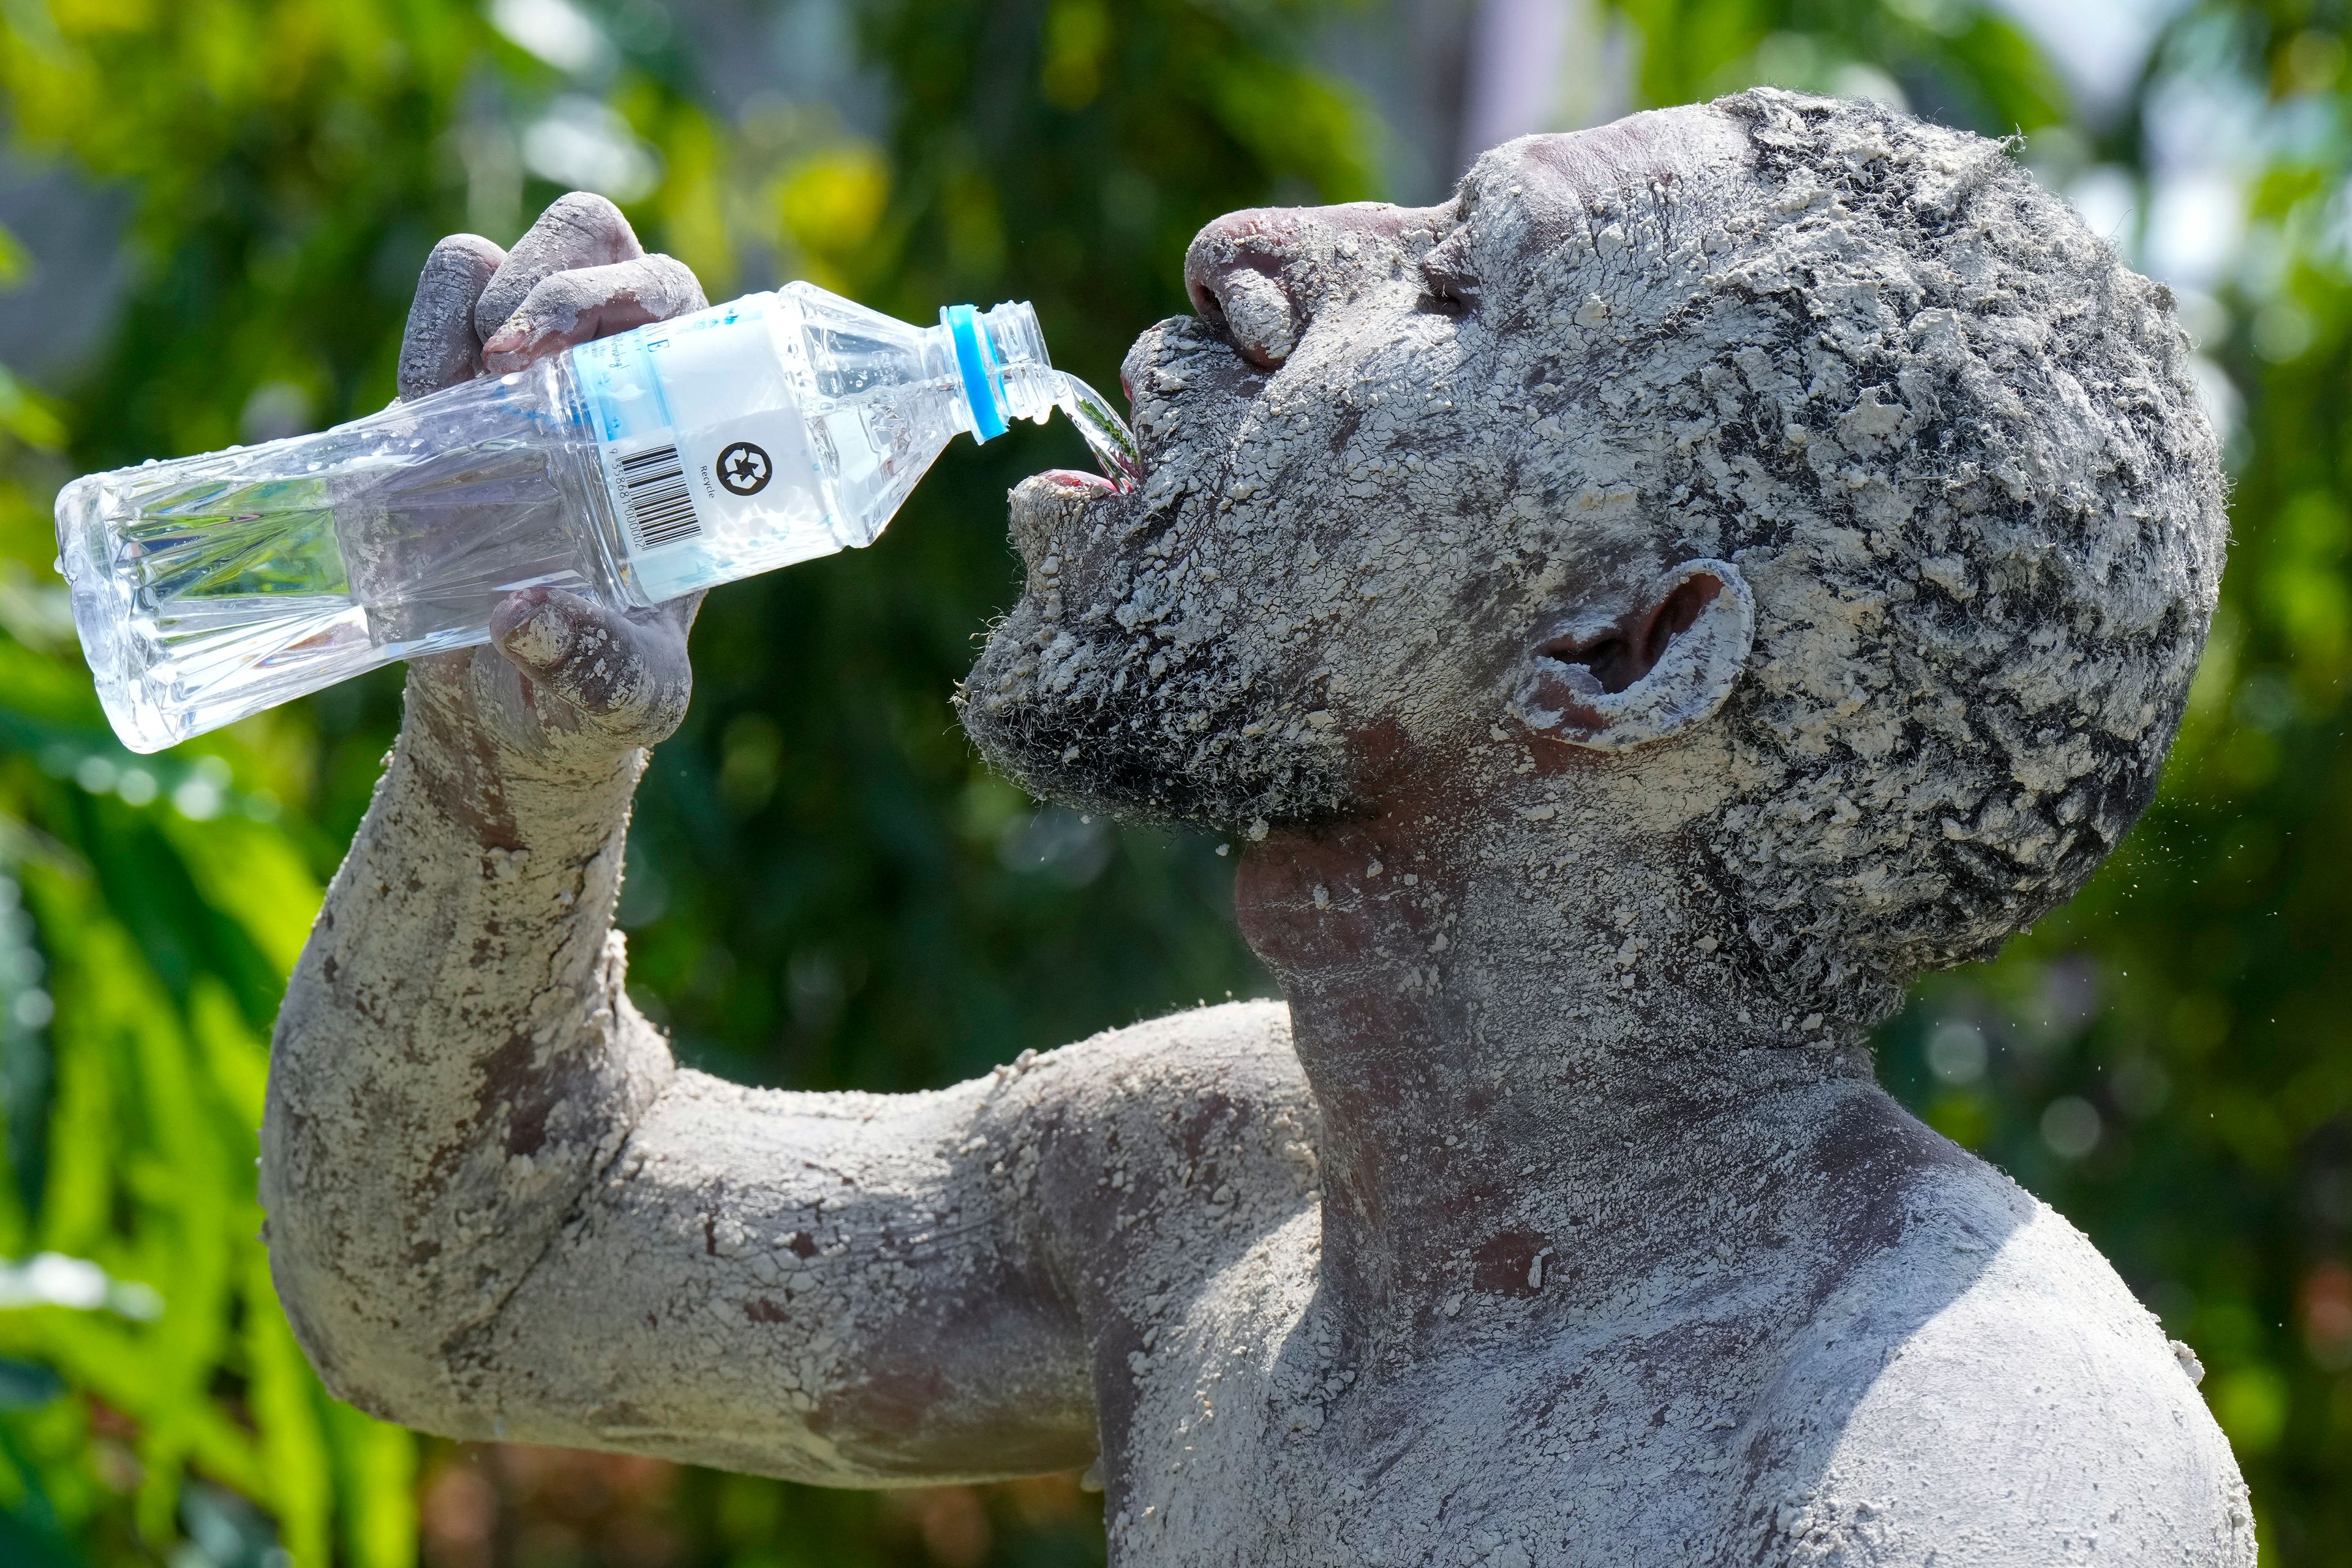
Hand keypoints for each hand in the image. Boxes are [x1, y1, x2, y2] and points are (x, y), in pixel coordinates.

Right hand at [397, 192, 708, 768]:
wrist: (509, 712)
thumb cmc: (594, 691)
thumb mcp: (618, 699)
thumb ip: (594, 671)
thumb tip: (527, 616)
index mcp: (683, 431)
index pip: (677, 303)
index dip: (627, 297)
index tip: (565, 359)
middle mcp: (612, 378)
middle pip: (594, 243)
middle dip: (551, 280)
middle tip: (509, 369)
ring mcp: (524, 375)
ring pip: (507, 258)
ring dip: (479, 303)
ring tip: (461, 398)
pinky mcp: (447, 390)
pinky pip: (440, 297)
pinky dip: (426, 325)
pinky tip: (421, 404)